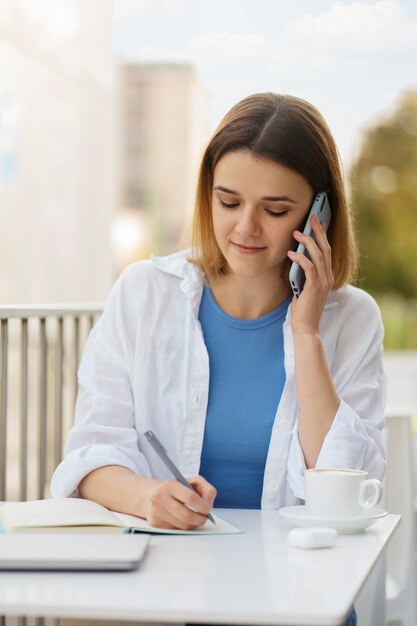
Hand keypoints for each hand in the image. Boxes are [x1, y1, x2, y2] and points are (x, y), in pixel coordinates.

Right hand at [143, 476, 216, 529]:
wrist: (148, 495)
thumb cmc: (174, 489)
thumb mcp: (190, 481)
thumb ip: (205, 488)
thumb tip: (209, 502)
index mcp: (170, 485)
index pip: (190, 497)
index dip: (203, 505)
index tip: (208, 508)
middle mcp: (160, 498)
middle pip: (187, 515)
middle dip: (200, 519)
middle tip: (205, 517)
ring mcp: (156, 512)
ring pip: (183, 526)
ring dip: (193, 524)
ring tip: (196, 518)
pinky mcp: (155, 523)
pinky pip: (176, 529)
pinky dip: (184, 526)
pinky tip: (183, 520)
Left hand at [287, 214, 333, 335]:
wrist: (306, 328)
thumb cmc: (303, 310)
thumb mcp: (304, 288)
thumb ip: (303, 275)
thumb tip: (296, 260)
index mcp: (327, 277)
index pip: (327, 251)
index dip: (323, 236)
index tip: (318, 222)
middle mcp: (328, 277)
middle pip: (325, 248)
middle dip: (318, 231)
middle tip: (312, 217)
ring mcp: (323, 282)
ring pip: (318, 255)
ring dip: (307, 241)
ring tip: (297, 233)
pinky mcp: (314, 287)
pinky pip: (308, 267)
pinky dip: (300, 258)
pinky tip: (291, 253)